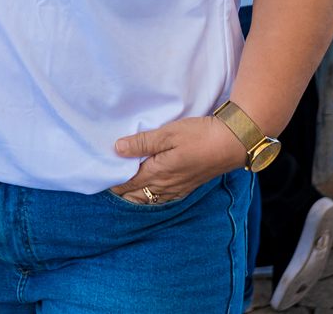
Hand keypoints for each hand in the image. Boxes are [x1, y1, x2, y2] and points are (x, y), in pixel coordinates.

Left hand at [110, 117, 242, 203]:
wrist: (232, 143)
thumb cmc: (199, 136)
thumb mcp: (168, 133)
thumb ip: (142, 143)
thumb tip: (117, 149)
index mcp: (158, 173)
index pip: (128, 183)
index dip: (113, 183)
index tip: (100, 180)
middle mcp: (166, 186)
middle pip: (137, 196)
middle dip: (122, 193)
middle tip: (108, 187)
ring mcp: (179, 188)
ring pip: (151, 199)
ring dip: (137, 196)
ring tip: (125, 192)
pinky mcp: (189, 186)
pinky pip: (165, 198)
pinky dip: (153, 198)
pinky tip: (152, 193)